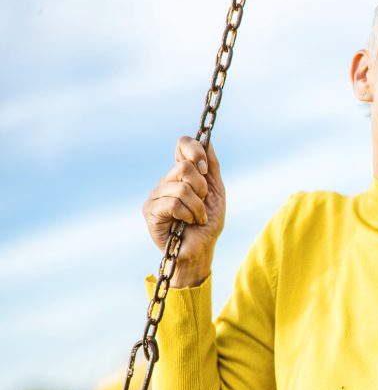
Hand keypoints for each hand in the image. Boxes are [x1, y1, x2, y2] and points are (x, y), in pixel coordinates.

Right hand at [142, 137, 225, 287]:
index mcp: (181, 174)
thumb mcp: (215, 192)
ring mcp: (156, 194)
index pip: (182, 144)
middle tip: (202, 202)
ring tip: (197, 217)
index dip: (195, 151)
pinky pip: (173, 203)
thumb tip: (207, 141)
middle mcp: (166, 180)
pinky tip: (187, 223)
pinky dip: (188, 214)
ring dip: (197, 206)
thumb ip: (211, 167)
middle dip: (202, 188)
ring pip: (181, 188)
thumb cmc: (207, 224)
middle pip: (184, 167)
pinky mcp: (150, 210)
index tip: (205, 168)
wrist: (200, 249)